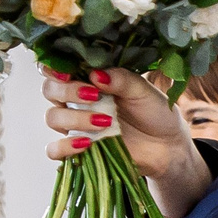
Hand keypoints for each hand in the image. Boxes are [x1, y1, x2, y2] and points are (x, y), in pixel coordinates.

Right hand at [44, 68, 212, 217]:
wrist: (167, 146)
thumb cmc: (155, 112)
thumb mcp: (144, 91)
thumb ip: (121, 79)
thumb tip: (96, 75)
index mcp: (89, 78)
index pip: (58, 67)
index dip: (54, 67)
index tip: (68, 71)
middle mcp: (76, 99)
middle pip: (50, 90)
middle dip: (67, 90)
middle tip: (93, 96)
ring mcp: (75, 125)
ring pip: (52, 118)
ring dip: (74, 118)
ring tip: (104, 122)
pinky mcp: (78, 149)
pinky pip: (54, 150)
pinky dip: (64, 147)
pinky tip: (86, 144)